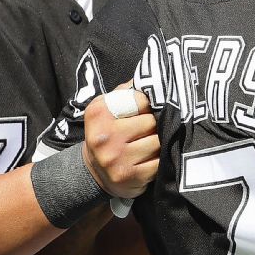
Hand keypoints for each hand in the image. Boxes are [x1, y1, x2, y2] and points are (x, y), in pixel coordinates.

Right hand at [82, 85, 157, 199]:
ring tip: (150, 143)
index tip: (146, 110)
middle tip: (149, 130)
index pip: (140, 100)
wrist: (95, 171)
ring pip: (158, 142)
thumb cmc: (108, 131)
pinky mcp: (129, 176)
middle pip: (152, 122)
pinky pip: (159, 162)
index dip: (148, 104)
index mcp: (99, 113)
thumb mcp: (108, 106)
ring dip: (160, 142)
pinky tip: (150, 158)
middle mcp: (105, 136)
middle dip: (155, 125)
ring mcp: (116, 159)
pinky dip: (160, 160)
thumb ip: (127, 91)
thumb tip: (152, 77)